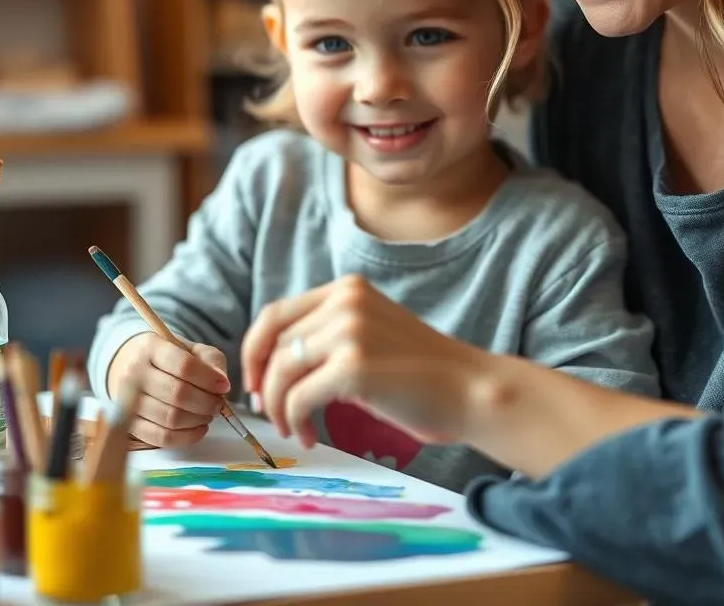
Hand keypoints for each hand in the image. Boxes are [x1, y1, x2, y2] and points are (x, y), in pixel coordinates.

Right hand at [106, 333, 230, 447]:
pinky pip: (161, 438)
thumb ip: (211, 361)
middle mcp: (134, 374)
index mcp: (152, 348)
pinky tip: (199, 428)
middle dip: (206, 403)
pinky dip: (186, 437)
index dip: (208, 379)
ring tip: (208, 414)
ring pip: (170, 418)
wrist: (131, 368)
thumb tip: (222, 382)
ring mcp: (127, 402)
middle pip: (177, 394)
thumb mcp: (193, 350)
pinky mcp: (129, 426)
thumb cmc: (169, 359)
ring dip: (197, 420)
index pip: (184, 366)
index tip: (224, 386)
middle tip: (218, 404)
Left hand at [241, 275, 488, 448]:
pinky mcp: (353, 366)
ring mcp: (349, 330)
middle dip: (262, 383)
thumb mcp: (369, 335)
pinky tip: (311, 435)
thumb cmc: (421, 373)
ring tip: (294, 429)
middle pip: (273, 343)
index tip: (255, 381)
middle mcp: (345, 301)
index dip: (253, 350)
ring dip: (277, 407)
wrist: (469, 389)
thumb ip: (329, 335)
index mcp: (347, 289)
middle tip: (269, 412)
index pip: (275, 313)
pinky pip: (298, 397)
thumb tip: (272, 365)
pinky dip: (296, 421)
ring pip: (280, 371)